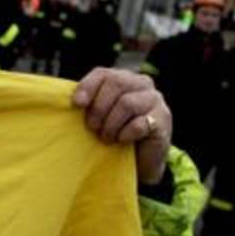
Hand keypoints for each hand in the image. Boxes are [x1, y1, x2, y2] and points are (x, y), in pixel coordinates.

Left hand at [73, 68, 172, 184]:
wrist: (140, 162)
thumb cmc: (115, 135)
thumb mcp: (99, 115)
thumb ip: (89, 103)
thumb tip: (72, 100)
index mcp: (123, 78)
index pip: (103, 73)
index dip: (88, 86)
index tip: (77, 104)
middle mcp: (142, 83)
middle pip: (116, 83)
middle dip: (99, 108)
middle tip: (92, 127)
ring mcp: (155, 100)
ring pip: (126, 103)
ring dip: (111, 124)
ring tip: (107, 138)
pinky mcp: (163, 120)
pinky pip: (139, 123)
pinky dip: (126, 134)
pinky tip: (123, 141)